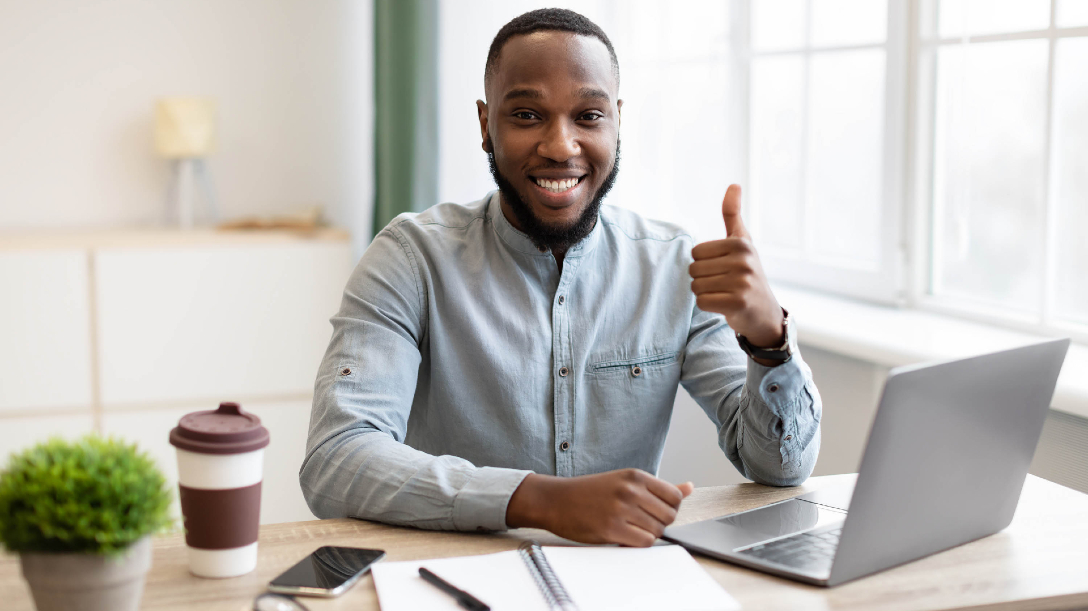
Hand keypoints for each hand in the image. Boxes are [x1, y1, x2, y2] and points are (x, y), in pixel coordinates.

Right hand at [506, 469, 693, 546]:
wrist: (557, 500)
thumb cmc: (591, 491)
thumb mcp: (624, 481)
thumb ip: (658, 487)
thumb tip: (690, 487)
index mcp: (635, 476)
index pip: (675, 496)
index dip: (670, 508)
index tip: (655, 511)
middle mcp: (630, 490)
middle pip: (669, 516)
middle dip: (660, 523)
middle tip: (641, 522)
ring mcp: (621, 510)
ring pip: (657, 531)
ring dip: (647, 534)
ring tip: (630, 528)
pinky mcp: (611, 529)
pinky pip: (643, 542)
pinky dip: (637, 543)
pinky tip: (624, 536)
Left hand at [689, 184, 783, 348]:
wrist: (764, 312)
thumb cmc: (747, 273)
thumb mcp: (742, 242)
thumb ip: (733, 214)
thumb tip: (733, 184)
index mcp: (740, 243)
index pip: (695, 252)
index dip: (704, 263)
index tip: (723, 268)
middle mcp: (743, 261)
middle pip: (693, 269)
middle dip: (703, 279)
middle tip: (723, 284)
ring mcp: (742, 283)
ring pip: (696, 286)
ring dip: (706, 293)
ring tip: (725, 293)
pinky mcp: (737, 303)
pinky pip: (701, 302)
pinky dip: (708, 306)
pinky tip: (725, 305)